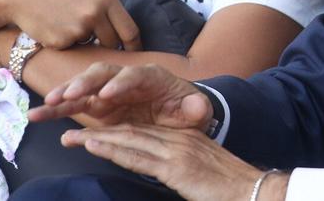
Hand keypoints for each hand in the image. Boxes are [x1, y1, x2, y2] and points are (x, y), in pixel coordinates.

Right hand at [0, 0, 140, 50]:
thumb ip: (106, 7)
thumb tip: (124, 30)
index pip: (130, 29)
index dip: (134, 45)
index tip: (134, 54)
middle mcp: (96, 12)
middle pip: (114, 42)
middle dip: (109, 46)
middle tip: (97, 42)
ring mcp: (79, 27)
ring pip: (92, 47)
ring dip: (86, 43)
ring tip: (67, 24)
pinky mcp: (62, 41)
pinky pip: (72, 49)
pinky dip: (66, 44)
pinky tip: (53, 28)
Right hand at [29, 63, 210, 130]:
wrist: (178, 113)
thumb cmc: (185, 109)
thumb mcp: (196, 110)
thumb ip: (197, 108)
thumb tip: (197, 106)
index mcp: (151, 77)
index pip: (135, 75)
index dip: (120, 83)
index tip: (107, 95)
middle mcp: (126, 80)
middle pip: (103, 74)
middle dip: (85, 82)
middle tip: (70, 94)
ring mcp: (108, 92)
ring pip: (83, 88)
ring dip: (64, 94)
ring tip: (45, 105)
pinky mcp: (97, 106)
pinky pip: (73, 105)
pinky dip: (56, 109)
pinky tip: (37, 115)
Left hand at [62, 124, 288, 200]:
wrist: (254, 191)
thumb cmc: (229, 188)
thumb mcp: (201, 174)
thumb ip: (180, 169)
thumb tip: (163, 173)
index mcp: (183, 141)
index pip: (141, 134)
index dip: (113, 135)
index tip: (89, 137)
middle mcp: (177, 141)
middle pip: (130, 133)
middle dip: (97, 134)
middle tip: (69, 135)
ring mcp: (176, 151)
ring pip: (129, 140)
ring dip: (98, 139)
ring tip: (73, 139)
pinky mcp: (177, 166)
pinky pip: (139, 155)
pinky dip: (114, 149)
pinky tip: (96, 146)